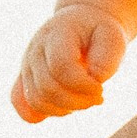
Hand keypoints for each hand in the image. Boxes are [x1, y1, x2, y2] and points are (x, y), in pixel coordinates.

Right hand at [12, 9, 128, 123]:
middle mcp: (36, 49)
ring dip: (65, 109)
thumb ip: (107, 60)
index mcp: (57, 34)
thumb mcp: (112, 38)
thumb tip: (94, 82)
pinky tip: (65, 108)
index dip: (83, 85)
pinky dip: (43, 114)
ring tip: (84, 100)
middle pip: (47, 88)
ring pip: (37, 101)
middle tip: (98, 97)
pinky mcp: (25, 81)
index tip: (101, 89)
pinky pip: (23, 107)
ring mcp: (27, 66)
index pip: (61, 67)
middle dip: (77, 101)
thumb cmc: (98, 33)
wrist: (82, 23)